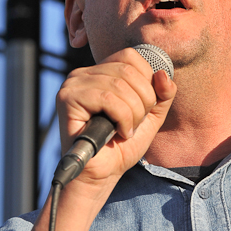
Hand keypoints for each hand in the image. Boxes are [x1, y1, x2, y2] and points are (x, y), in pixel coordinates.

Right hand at [56, 47, 176, 186]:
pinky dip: (122, 119)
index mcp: (101, 72)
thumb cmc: (122, 146)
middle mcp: (84, 73)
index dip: (147, 81)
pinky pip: (108, 99)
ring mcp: (73, 84)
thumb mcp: (151, 116)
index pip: (132, 57)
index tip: (144, 108)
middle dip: (143, 101)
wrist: (102, 174)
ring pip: (121, 85)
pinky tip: (117, 133)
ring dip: (133, 114)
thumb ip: (162, 94)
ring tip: (125, 130)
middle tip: (135, 123)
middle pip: (129, 70)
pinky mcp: (68, 98)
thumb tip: (163, 74)